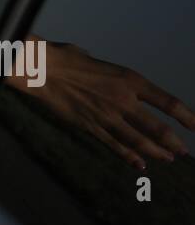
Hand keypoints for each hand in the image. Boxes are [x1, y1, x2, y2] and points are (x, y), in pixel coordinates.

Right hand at [9, 38, 194, 169]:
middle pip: (156, 127)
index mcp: (131, 80)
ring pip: (137, 140)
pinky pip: (114, 144)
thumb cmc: (69, 60)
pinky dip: (129, 156)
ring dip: (155, 152)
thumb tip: (117, 86)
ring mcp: (106, 116)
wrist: (44, 70)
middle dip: (172, 141)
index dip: (186, 116)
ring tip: (168, 159)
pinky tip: (140, 164)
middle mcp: (123, 100)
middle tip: (183, 150)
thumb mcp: (106, 64)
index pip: (168, 102)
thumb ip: (116, 80)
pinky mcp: (90, 126)